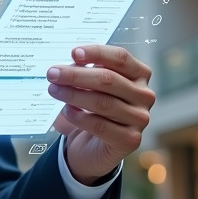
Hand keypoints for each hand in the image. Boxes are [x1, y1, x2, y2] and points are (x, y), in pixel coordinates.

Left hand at [46, 45, 154, 183]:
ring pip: (103, 102)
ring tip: (54, 91)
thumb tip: (64, 67)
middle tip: (52, 74)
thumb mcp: (91, 86)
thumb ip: (85, 73)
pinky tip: (66, 111)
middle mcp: (144, 95)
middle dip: (76, 75)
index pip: (121, 58)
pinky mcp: (130, 139)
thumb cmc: (93, 108)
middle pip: (109, 79)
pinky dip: (79, 117)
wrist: (95, 145)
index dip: (97, 53)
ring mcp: (140, 118)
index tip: (74, 53)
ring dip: (73, 95)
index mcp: (139, 74)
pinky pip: (100, 125)